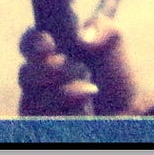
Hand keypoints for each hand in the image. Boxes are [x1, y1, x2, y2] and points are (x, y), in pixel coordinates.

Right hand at [17, 22, 137, 115]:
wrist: (128, 108)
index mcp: (49, 52)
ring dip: (67, 93)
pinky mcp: (43, 128)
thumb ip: (100, 26)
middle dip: (55, 71)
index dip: (33, 42)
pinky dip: (68, 113)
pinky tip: (86, 110)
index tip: (50, 44)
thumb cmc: (115, 73)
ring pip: (34, 100)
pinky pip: (43, 120)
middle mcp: (39, 79)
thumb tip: (83, 38)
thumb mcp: (112, 40)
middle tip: (82, 68)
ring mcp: (39, 105)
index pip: (28, 43)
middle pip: (25, 74)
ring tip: (91, 90)